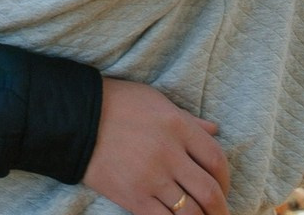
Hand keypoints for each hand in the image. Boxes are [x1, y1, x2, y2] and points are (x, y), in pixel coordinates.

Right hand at [83, 78, 229, 214]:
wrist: (76, 118)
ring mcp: (152, 178)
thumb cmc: (117, 103)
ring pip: (191, 213)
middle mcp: (169, 153)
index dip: (226, 179)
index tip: (223, 187)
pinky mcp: (134, 198)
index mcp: (177, 125)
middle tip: (220, 214)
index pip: (216, 159)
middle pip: (210, 192)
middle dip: (220, 209)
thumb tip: (214, 130)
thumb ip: (187, 119)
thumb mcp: (155, 100)